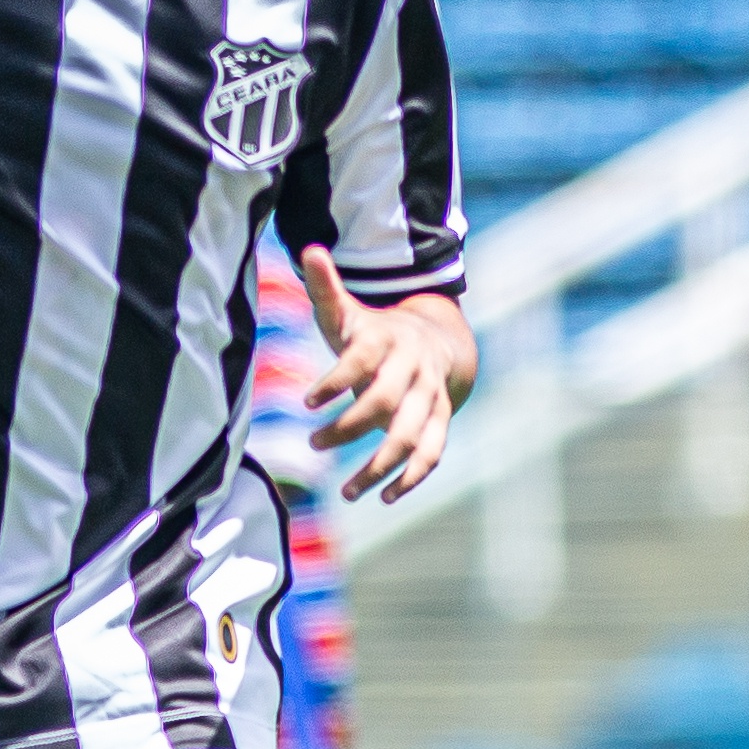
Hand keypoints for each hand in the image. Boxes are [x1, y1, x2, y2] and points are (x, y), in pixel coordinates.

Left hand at [299, 246, 475, 503]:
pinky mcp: (440, 421)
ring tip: (346, 493)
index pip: (361, 360)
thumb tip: (309, 250)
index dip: (336, 380)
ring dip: (379, 466)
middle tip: (314, 443)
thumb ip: (327, 288)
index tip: (308, 402)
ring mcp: (430, 397)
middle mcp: (412, 369)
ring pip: (410, 435)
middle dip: (349, 427)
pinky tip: (383, 498)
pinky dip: (411, 478)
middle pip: (384, 403)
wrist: (436, 341)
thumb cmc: (376, 332)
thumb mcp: (350, 312)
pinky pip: (432, 453)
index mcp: (387, 340)